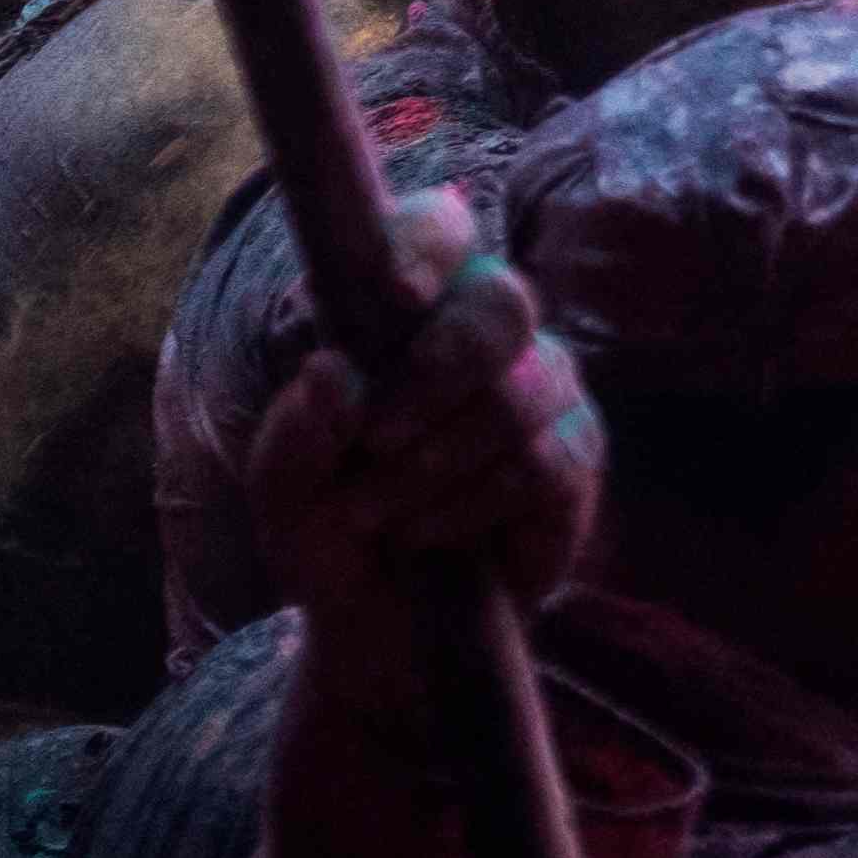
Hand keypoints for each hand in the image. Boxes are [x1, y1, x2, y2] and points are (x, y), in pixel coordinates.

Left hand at [251, 188, 601, 693]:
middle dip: (434, 372)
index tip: (400, 295)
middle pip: (501, 302)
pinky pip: (540, 460)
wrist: (381, 629)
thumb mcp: (282, 495)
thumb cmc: (331, 533)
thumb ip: (294, 434)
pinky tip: (432, 534)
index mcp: (410, 311)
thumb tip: (333, 369)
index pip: (439, 228)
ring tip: (380, 516)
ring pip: (515, 393)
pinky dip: (471, 504)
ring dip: (432, 465)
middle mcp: (486, 335)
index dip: (429, 243)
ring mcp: (543, 389)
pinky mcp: (575, 455)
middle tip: (373, 440)